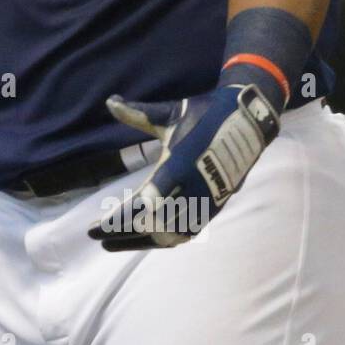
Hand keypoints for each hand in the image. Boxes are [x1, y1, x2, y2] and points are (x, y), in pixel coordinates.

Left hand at [87, 84, 279, 251]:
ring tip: (114, 243)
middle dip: (120, 234)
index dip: (118, 221)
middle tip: (96, 236)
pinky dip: (164, 239)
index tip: (95, 228)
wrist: (249, 120)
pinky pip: (186, 233)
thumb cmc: (205, 114)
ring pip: (168, 235)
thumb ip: (137, 114)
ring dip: (140, 241)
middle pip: (150, 226)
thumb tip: (110, 102)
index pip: (141, 205)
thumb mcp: (169, 113)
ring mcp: (205, 202)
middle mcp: (191, 190)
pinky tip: (148, 239)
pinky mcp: (215, 207)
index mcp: (176, 167)